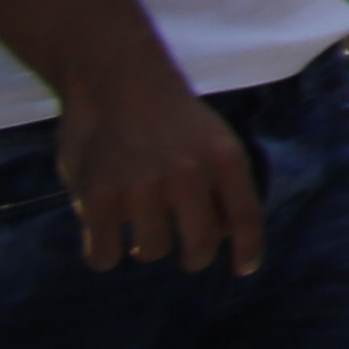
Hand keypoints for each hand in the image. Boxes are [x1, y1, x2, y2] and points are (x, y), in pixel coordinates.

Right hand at [58, 63, 264, 277]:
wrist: (115, 77)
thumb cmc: (168, 117)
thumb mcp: (213, 139)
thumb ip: (222, 184)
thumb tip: (224, 238)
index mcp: (223, 158)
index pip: (245, 218)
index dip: (249, 250)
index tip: (243, 270)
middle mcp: (187, 174)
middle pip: (200, 249)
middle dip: (192, 258)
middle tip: (183, 253)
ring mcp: (142, 187)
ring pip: (151, 253)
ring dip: (144, 247)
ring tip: (137, 219)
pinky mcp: (99, 198)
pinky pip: (104, 257)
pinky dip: (103, 254)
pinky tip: (103, 234)